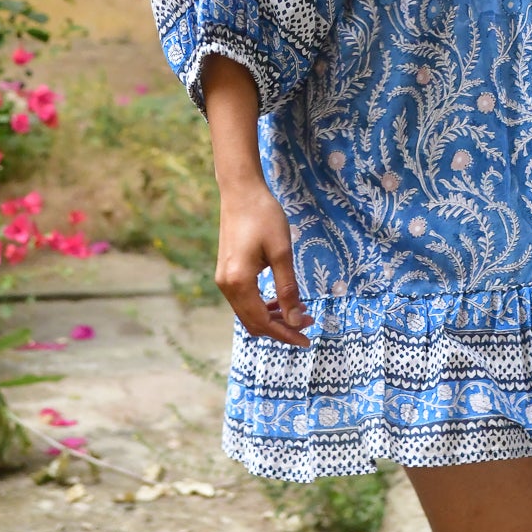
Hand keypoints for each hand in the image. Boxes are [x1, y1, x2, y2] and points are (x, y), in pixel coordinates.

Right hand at [216, 180, 313, 347]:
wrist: (240, 191)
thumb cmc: (263, 216)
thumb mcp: (281, 252)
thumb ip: (288, 289)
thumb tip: (295, 321)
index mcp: (239, 282)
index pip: (262, 322)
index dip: (285, 334)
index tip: (307, 340)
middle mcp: (226, 286)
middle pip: (253, 322)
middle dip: (281, 327)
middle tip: (308, 324)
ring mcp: (224, 279)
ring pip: (248, 313)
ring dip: (273, 317)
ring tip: (298, 312)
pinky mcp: (227, 272)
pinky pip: (245, 300)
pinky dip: (263, 305)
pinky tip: (281, 300)